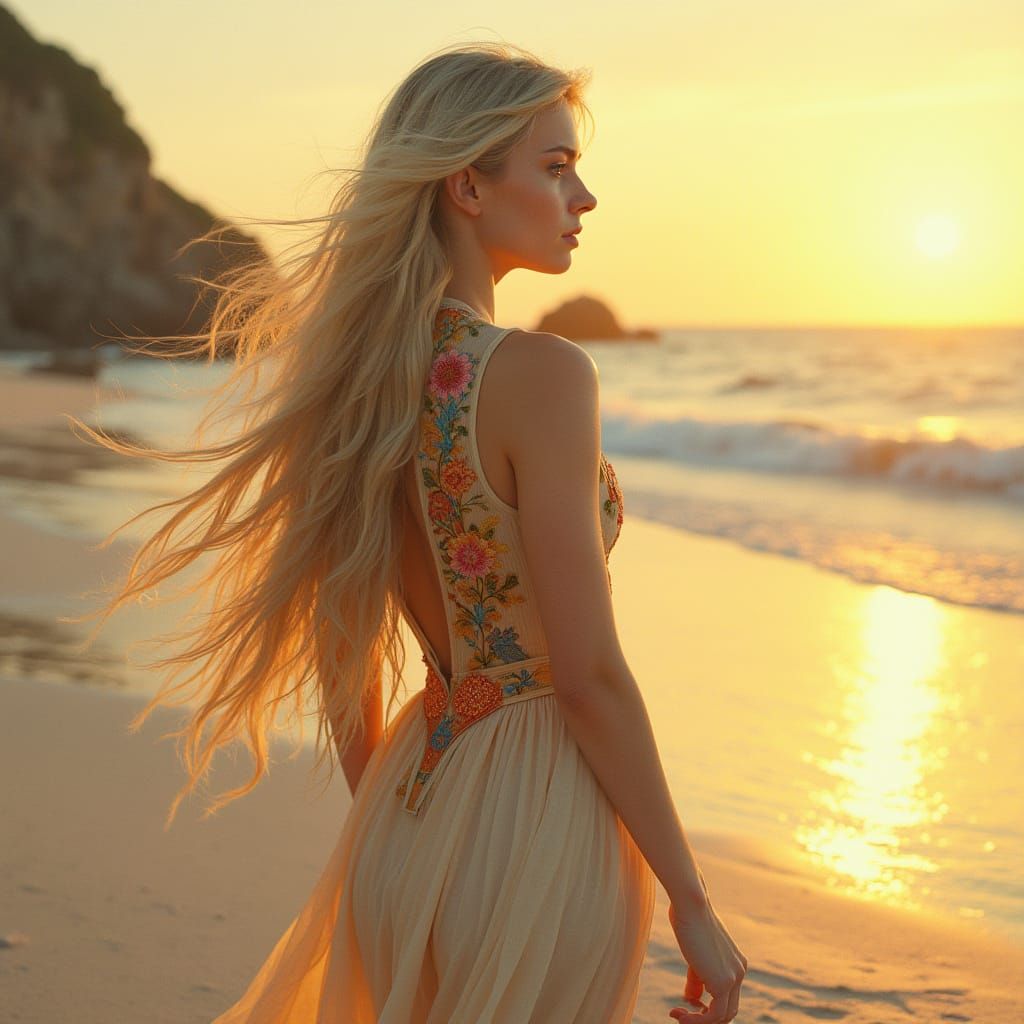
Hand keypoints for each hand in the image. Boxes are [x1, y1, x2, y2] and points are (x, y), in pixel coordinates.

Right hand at [667, 873, 746, 1021]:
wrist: (691, 905)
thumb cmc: (688, 920)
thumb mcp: (695, 955)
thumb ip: (697, 978)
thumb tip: (692, 999)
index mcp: (736, 964)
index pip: (727, 997)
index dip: (707, 1006)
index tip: (685, 1003)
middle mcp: (739, 971)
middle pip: (729, 1011)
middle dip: (704, 1018)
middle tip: (681, 1014)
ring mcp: (734, 977)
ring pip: (723, 1017)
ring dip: (698, 1022)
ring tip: (677, 1015)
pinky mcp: (723, 982)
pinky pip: (713, 1015)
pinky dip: (696, 1021)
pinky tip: (679, 1013)